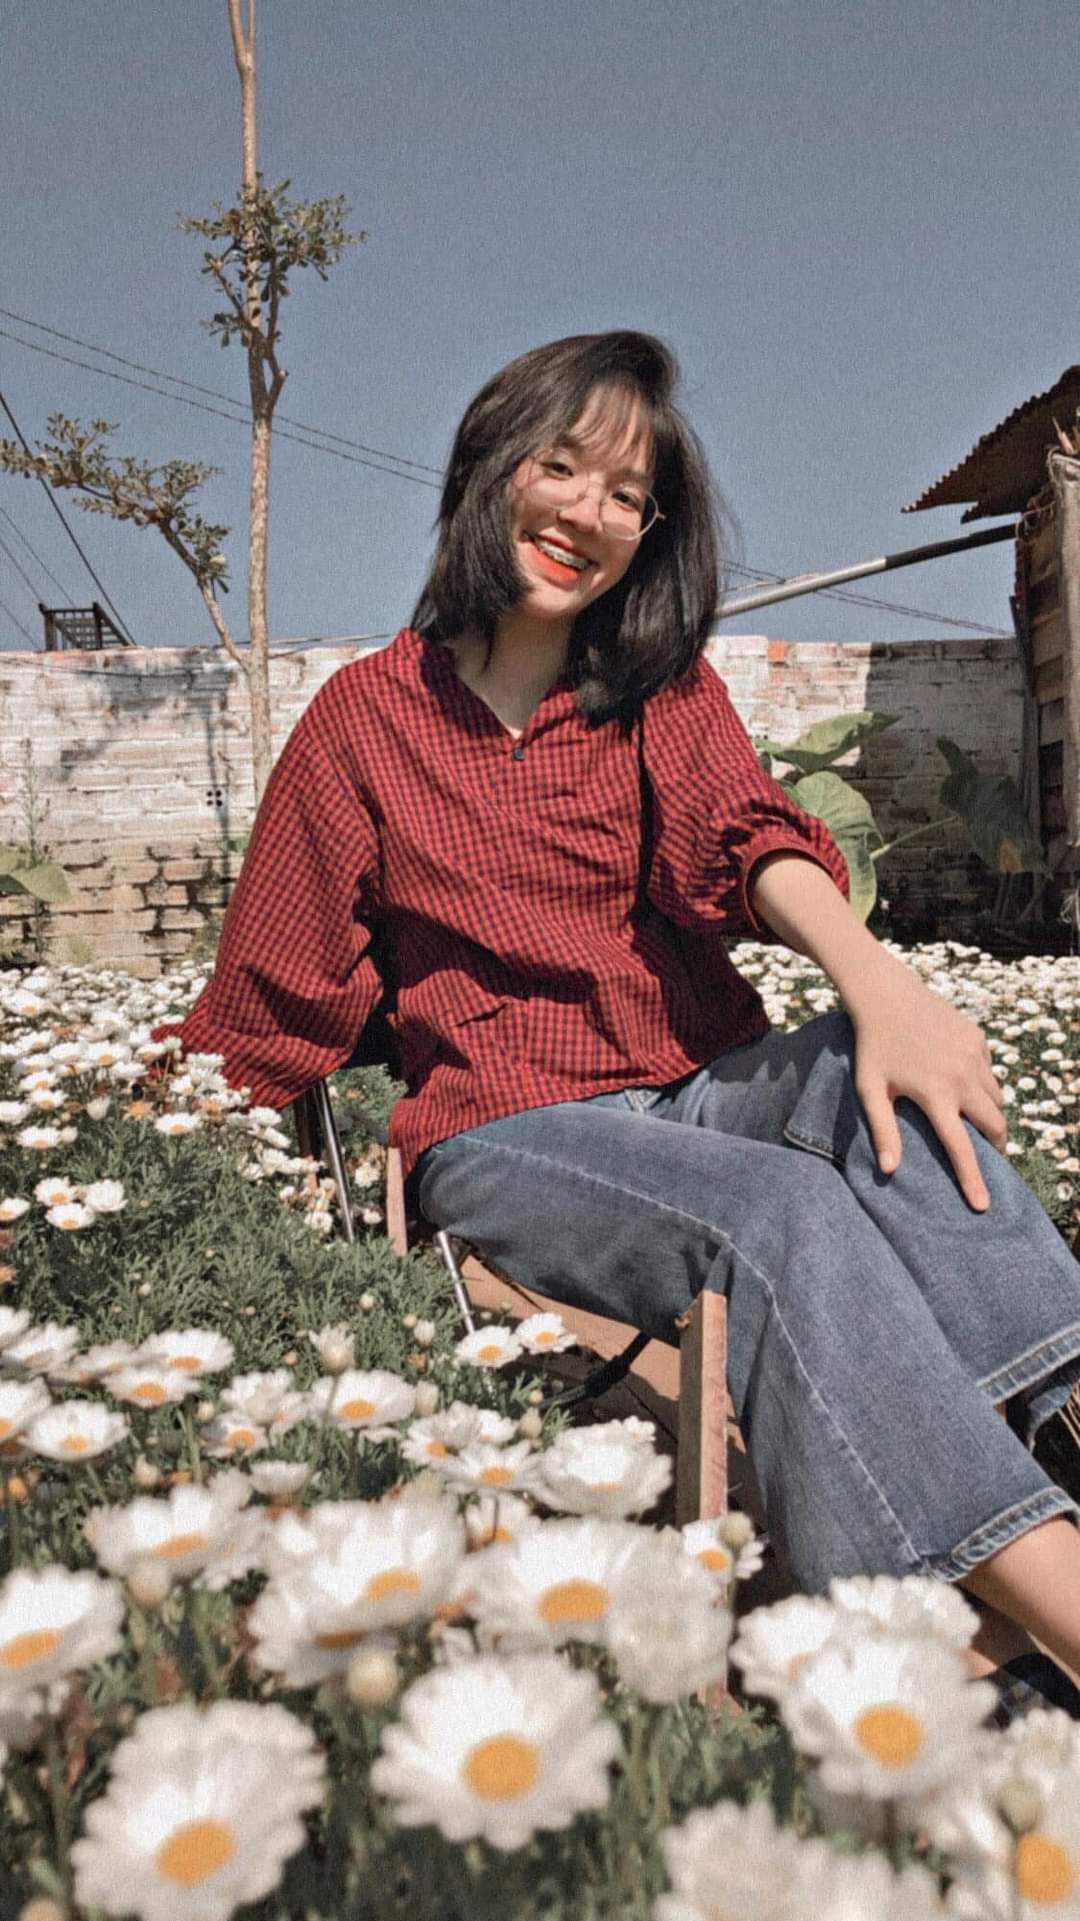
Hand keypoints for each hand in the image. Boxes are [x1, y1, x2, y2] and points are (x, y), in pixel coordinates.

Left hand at [846, 957, 1007, 1211]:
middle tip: (990, 1158)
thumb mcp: (870, 1089)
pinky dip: (982, 1085)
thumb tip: (889, 1171)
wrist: (887, 995)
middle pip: (995, 1125)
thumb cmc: (872, 1046)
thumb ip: (883, 1130)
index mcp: (936, 1094)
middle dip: (996, 1146)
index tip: (982, 1206)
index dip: (974, 1180)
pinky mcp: (978, 1039)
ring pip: (996, 1098)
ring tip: (976, 1124)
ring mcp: (974, 1055)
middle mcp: (963, 1076)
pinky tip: (964, 1085)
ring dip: (990, 1115)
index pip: (962, 1148)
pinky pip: (989, 1071)